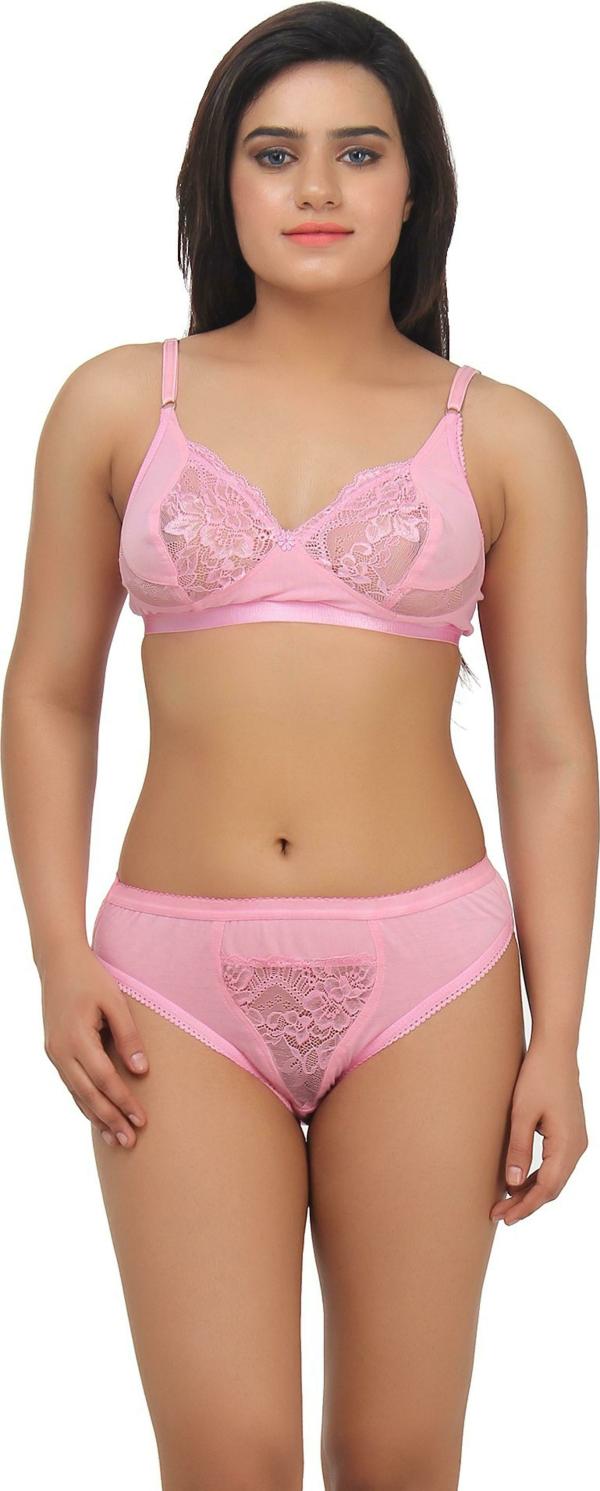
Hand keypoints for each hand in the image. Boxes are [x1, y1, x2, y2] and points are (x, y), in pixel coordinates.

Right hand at [41, 943, 148, 1148]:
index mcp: (77, 1038)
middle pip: (89, 1094)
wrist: (58, 962)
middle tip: (130, 1142)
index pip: (104, 1079)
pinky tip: (97, 1117)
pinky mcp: (54, 1052)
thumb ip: (128, 1036)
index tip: (141, 1120)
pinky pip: (71, 1084)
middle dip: (110, 1120)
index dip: (123, 1102)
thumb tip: (141, 1071)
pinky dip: (84, 1103)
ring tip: (115, 1139)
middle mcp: (61, 1051)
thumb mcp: (115, 1002)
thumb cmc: (91, 978)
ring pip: (76, 1094)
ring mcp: (54, 1053)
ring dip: (97, 1117)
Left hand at [490, 1037, 587, 1225]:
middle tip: (499, 1215)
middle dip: (526, 1203)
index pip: (546, 1188)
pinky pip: (555, 1165)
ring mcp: (576, 1141)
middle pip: (552, 1188)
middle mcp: (577, 1147)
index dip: (524, 1206)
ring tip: (505, 1202)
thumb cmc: (538, 1076)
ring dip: (531, 1191)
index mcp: (568, 1145)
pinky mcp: (570, 1134)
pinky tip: (518, 1181)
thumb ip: (518, 1149)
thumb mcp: (522, 1113)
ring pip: (554, 1178)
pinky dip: (537, 1177)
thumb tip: (512, 1184)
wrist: (556, 1050)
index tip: (502, 1216)